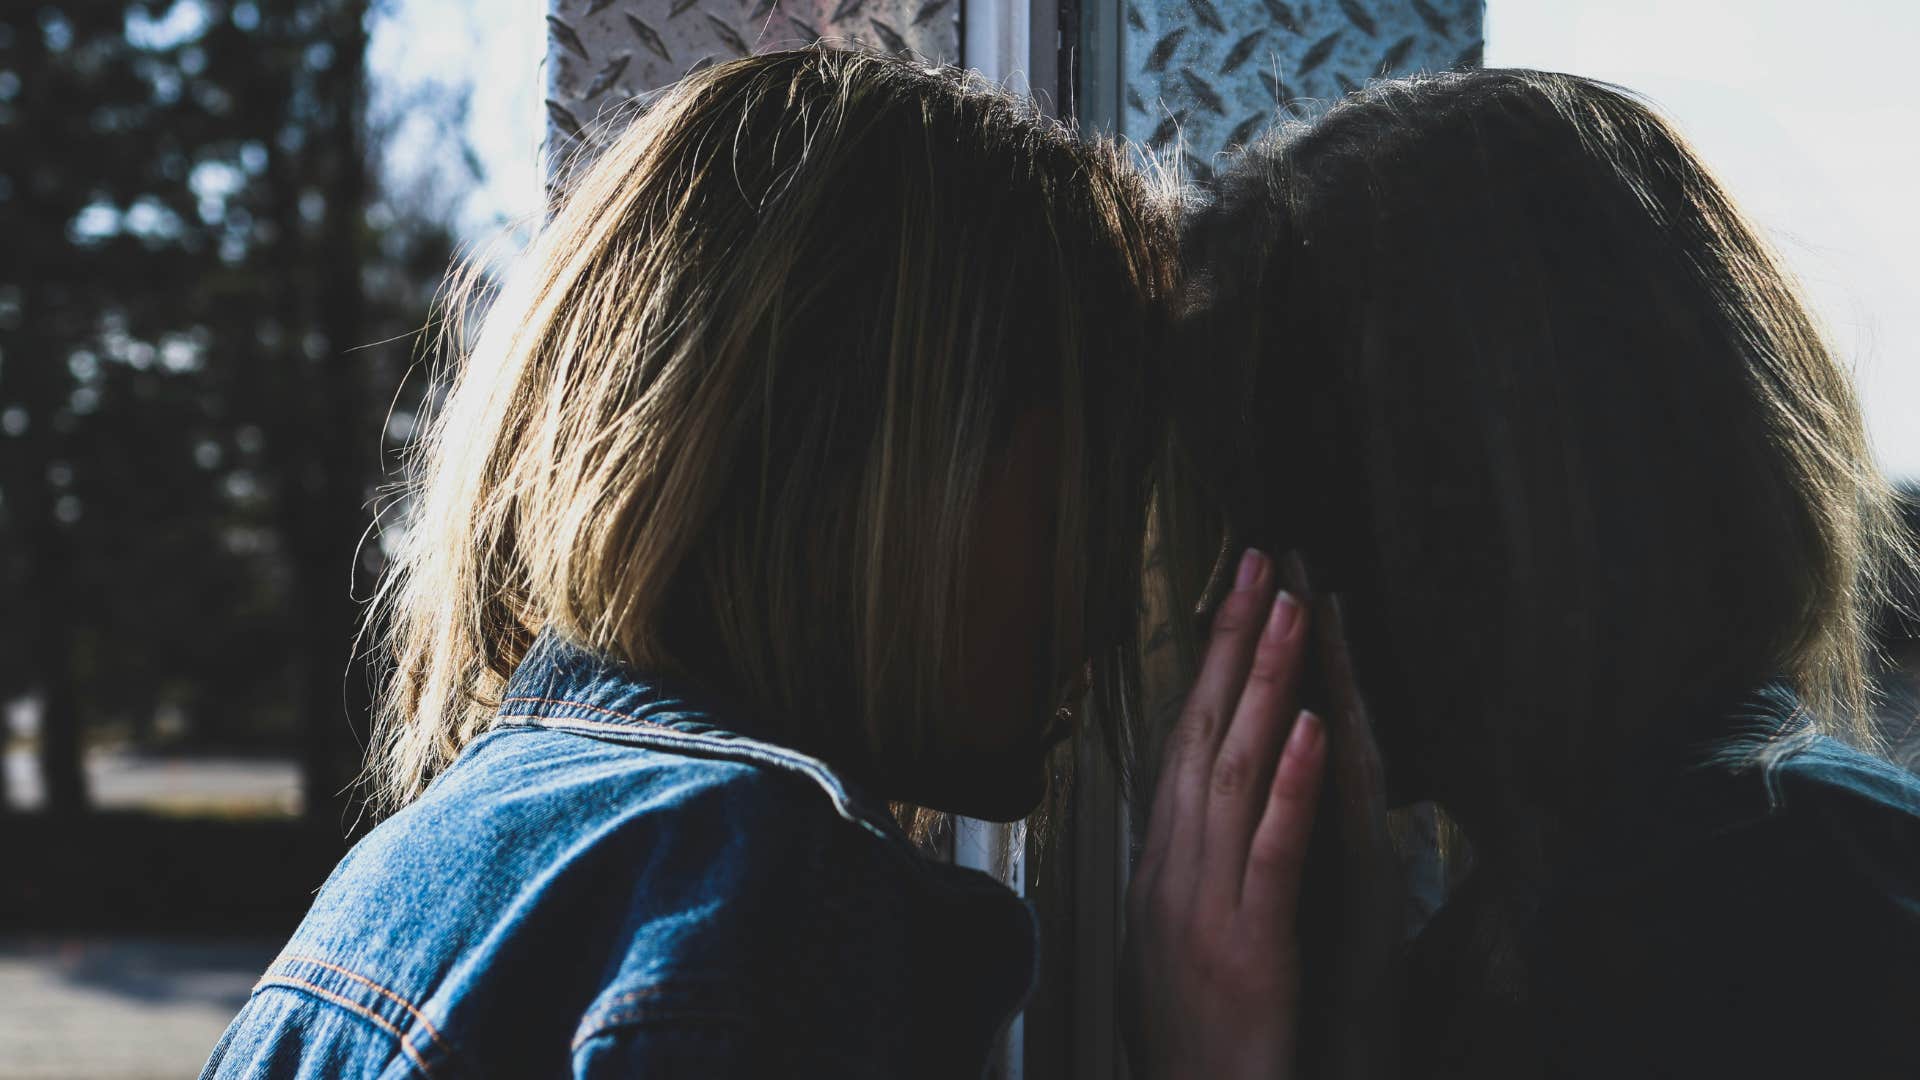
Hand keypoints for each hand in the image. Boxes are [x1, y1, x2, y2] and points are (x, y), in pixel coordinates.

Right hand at [1122, 548, 1326, 1079]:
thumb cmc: (1190, 1041)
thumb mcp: (1172, 940)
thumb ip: (1184, 870)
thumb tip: (1186, 814)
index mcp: (1161, 865)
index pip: (1184, 739)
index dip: (1209, 662)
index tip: (1233, 593)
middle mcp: (1172, 870)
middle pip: (1202, 732)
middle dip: (1233, 640)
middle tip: (1260, 558)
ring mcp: (1204, 905)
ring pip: (1232, 771)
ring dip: (1264, 684)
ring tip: (1291, 609)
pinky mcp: (1248, 945)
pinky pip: (1271, 852)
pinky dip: (1292, 784)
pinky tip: (1312, 726)